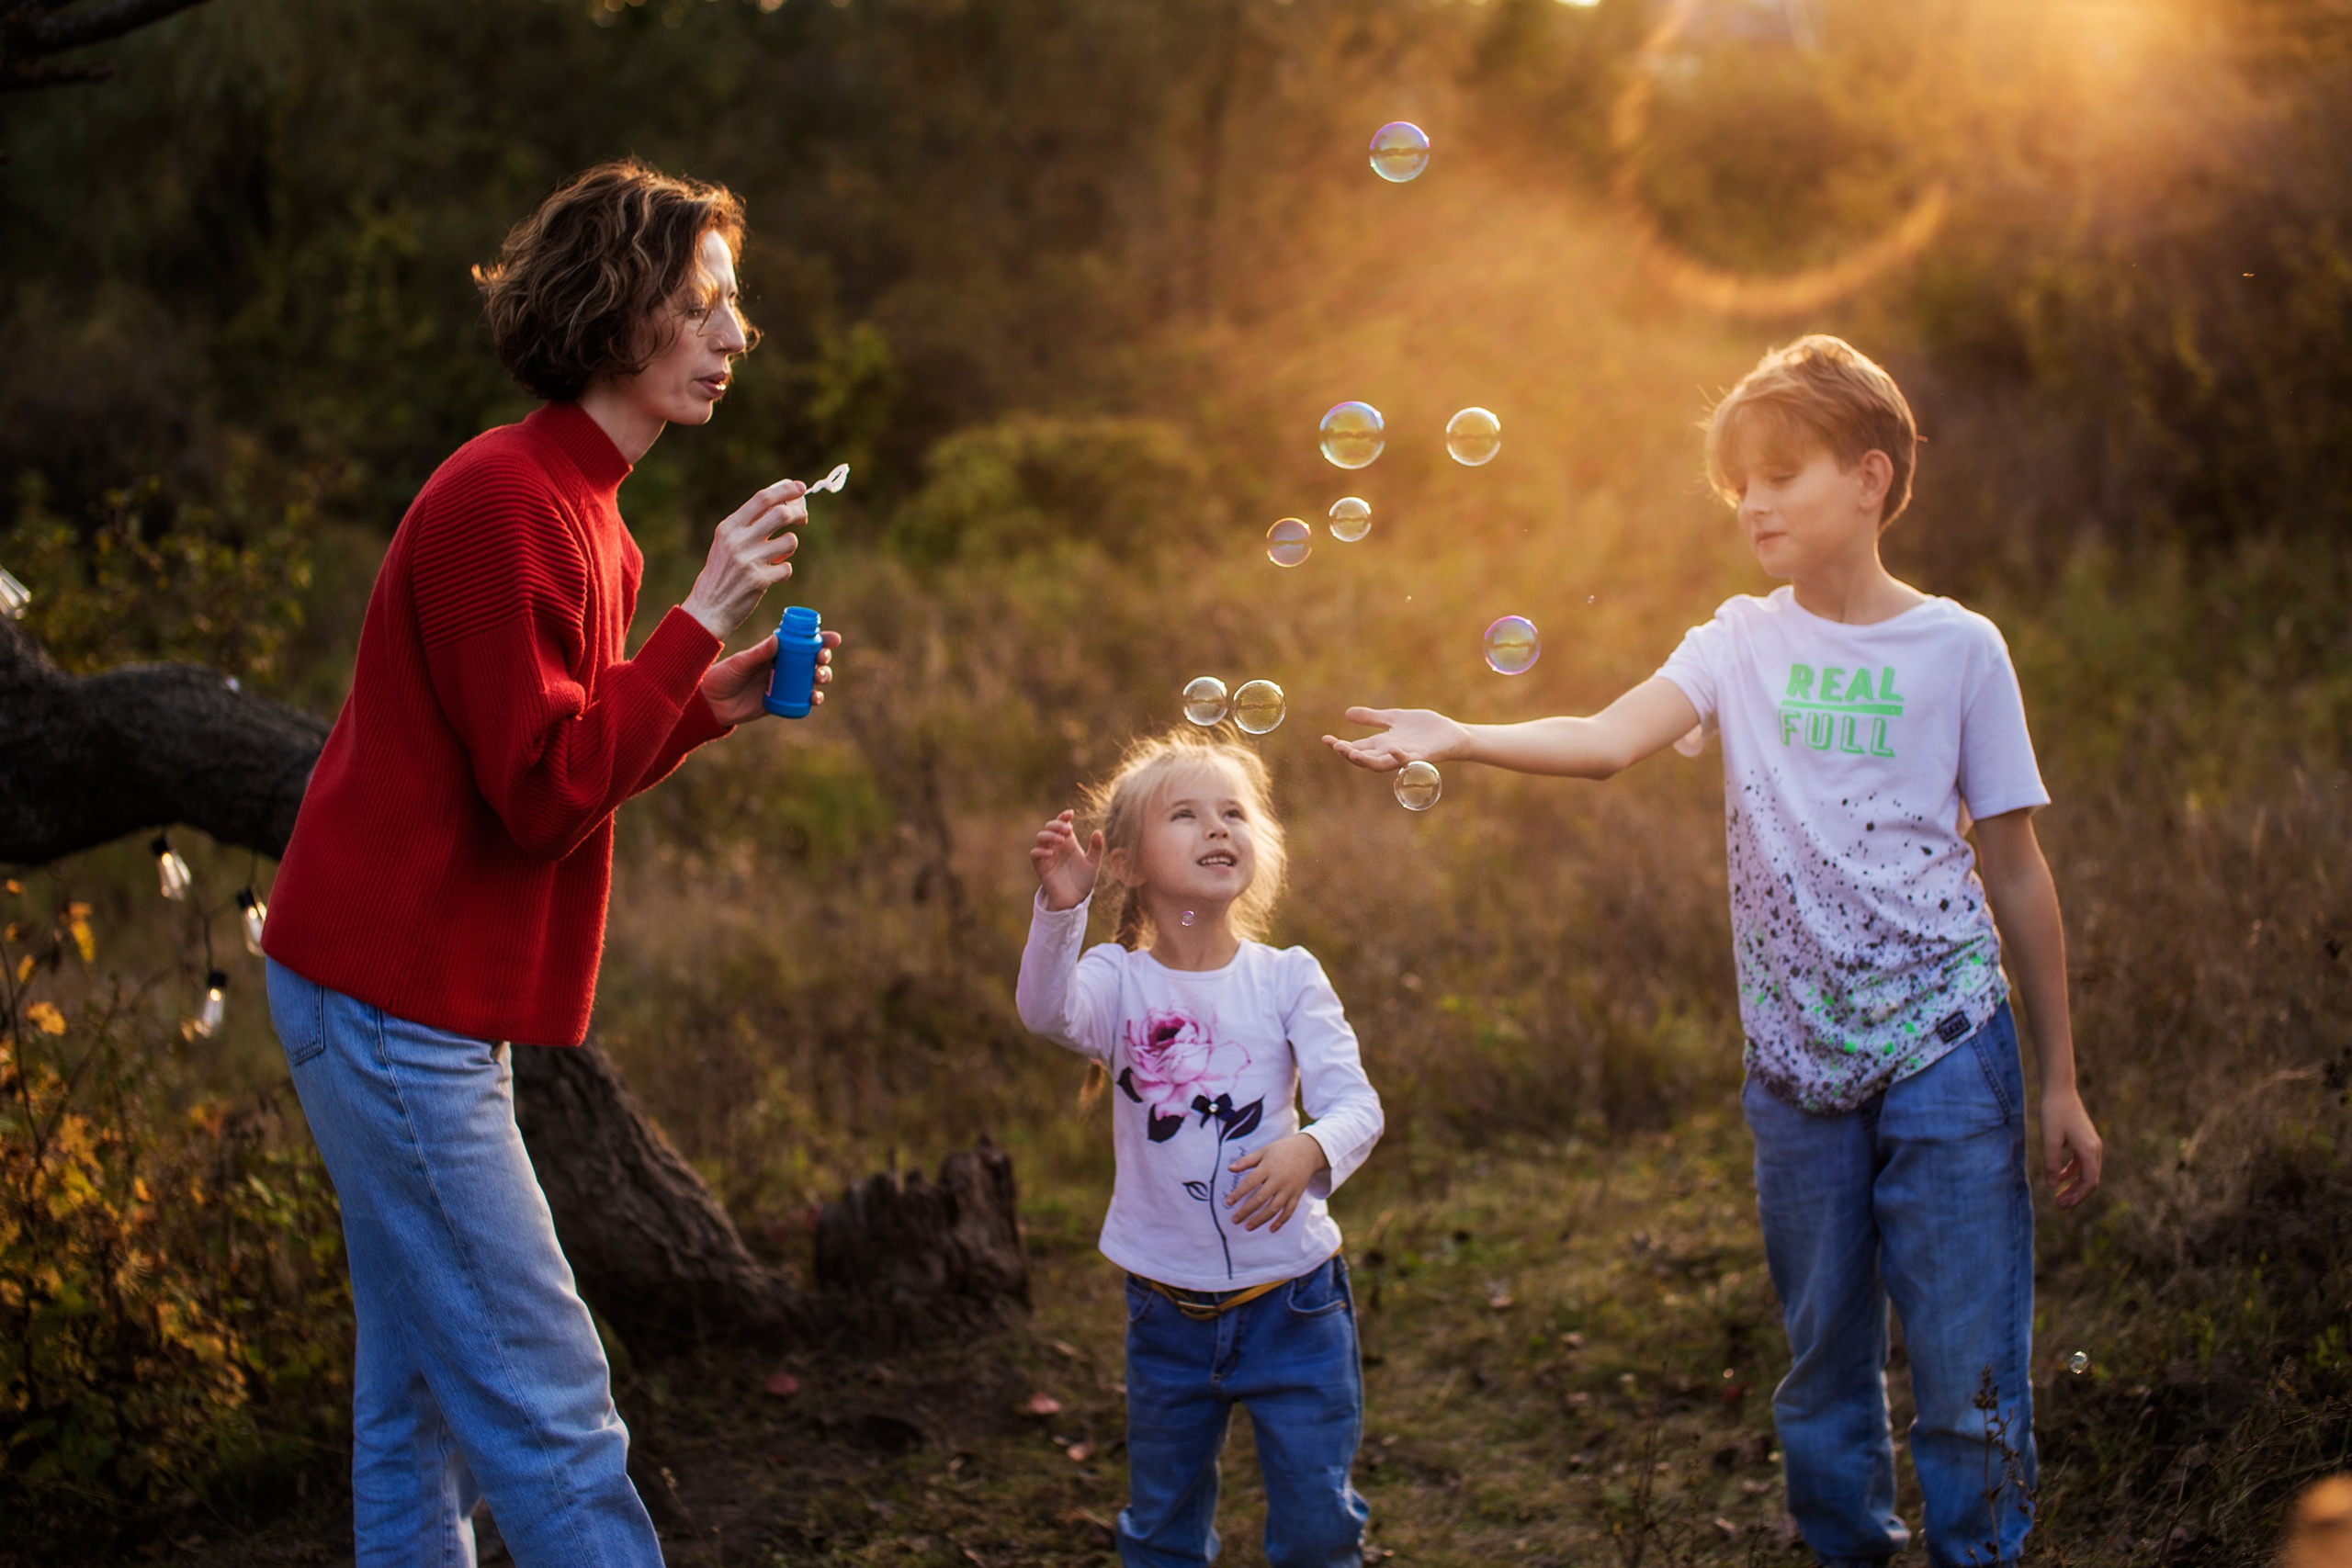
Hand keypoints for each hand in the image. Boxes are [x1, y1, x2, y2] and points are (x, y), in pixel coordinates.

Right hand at [680, 478, 810, 638]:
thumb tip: (783, 503)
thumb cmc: (721, 573)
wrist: (708, 609)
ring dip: (790, 545)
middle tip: (803, 517)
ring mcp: (748, 561)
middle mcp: (738, 540)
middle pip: (781, 514)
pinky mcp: (759, 581)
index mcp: (728, 527)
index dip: (785, 490)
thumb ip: (749, 524)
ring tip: (779, 554)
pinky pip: (786, 568)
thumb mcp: (726, 543)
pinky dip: (784, 570)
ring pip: (790, 541)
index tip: (800, 488)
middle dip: (798, 512)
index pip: (762, 498)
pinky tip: (772, 575)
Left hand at [699, 629, 840, 724]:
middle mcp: (782, 666)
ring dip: (822, 677)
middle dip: (823, 659)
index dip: (821, 639)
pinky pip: (802, 700)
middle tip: (822, 659)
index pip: (801, 642)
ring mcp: (783, 684)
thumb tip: (777, 638)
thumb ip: (758, 653)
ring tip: (819, 678)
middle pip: (811, 660)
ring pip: (810, 679)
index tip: (834, 638)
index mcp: (774, 652)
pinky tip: (815, 698)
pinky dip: (813, 699)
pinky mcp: (781, 702)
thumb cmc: (723, 676)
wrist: (712, 703)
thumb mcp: (740, 662)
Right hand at [1030, 810, 1102, 911]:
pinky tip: (1051, 853)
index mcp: (1069, 841)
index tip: (1070, 814)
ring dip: (1049, 835)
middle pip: (1049, 826)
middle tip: (1068, 830)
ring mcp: (1047, 855)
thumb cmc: (1084, 880)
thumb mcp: (1093, 863)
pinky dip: (1041, 851)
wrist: (1075, 899)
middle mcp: (1057, 845)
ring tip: (1060, 840)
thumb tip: (1097, 831)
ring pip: (1041, 837)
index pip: (1062, 823)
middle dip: (1057, 825)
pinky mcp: (1041, 866)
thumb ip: (1096, 848)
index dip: (1063, 816)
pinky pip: (1035, 854)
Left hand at [1226, 1132, 1328, 1232]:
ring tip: (1247, 1227)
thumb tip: (1229, 1169)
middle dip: (1246, 1211)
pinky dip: (1281, 1221)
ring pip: (1274, 1208)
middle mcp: (1279, 1179)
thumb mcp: (1263, 1151)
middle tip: (1234, 1220)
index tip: (1228, 1202)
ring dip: (1260, 1220)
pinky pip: (1289, 1211)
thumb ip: (1246, 1161)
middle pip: (1261, 1198)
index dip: (1238, 1193)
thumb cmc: (1282, 1150)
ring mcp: (1289, 1189)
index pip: (1250, 1182)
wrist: (1308, 1151)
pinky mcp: (1297, 1195)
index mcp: (1268, 1167)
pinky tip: (1271, 1229)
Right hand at [1322, 707, 1470, 772]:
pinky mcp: (1423, 756)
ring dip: (1368, 760)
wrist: (1451, 735)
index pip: (1357, 747)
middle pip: (1366, 758)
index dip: (1341, 745)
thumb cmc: (1424, 729)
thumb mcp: (1394, 719)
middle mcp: (1391, 753)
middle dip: (1349, 754)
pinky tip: (1392, 748)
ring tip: (1353, 754)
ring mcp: (1406, 756)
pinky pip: (1409, 759)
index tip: (1325, 739)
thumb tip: (1347, 714)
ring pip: (1382, 764)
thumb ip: (1372, 718)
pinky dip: (1400, 756)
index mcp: (1383, 744)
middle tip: (1335, 747)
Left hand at [2042, 1086, 2102, 1207]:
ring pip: (2086, 1172)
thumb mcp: (2049, 1139)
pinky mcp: (2083, 1139)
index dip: (2078, 1196)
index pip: (2089, 1182)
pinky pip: (2081, 1162)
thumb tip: (2052, 1186)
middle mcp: (2095, 1148)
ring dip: (2074, 1185)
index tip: (2063, 1205)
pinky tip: (2059, 1178)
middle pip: (2090, 1180)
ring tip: (2058, 1197)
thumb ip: (2051, 1164)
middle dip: (2076, 1195)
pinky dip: (2071, 1172)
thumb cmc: (2054, 1112)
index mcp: (2089, 1150)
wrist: (2060, 1090)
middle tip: (2059, 1206)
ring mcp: (2090, 1144)